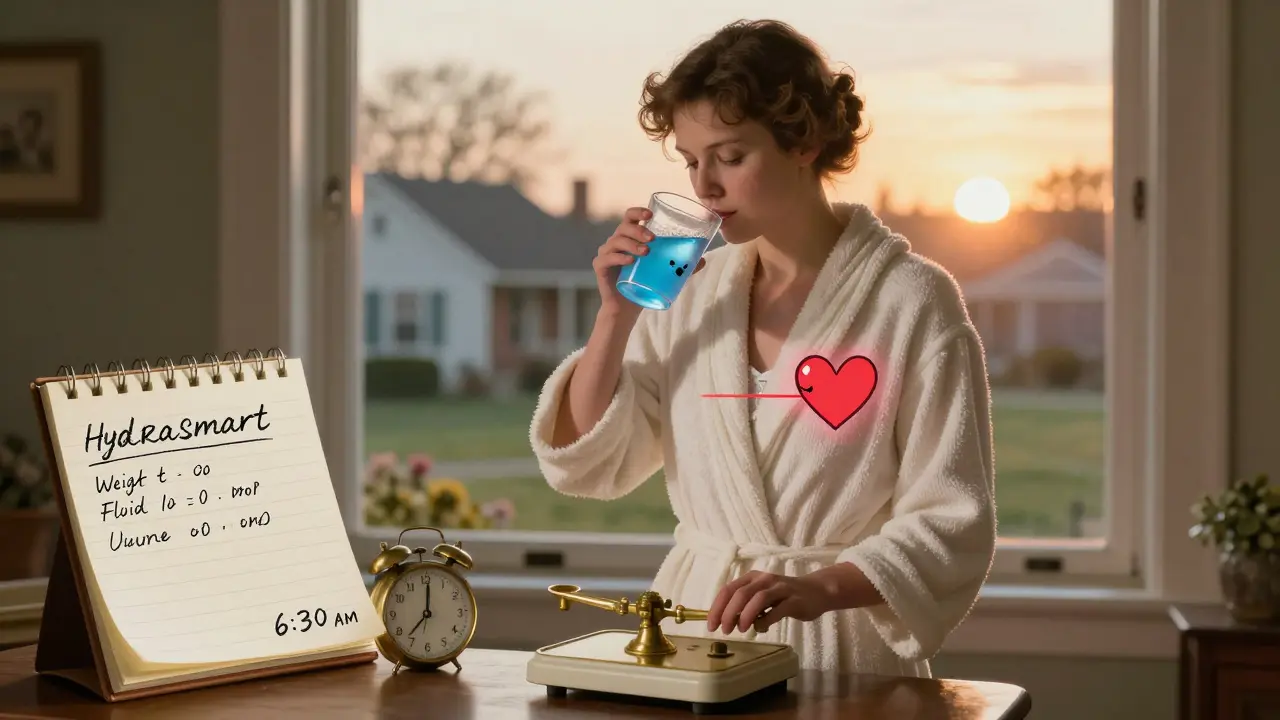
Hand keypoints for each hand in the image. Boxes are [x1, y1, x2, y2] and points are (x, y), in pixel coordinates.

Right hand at [592, 206, 705, 315]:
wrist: (627, 307)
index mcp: (630, 238)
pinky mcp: (600, 267)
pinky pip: (607, 258)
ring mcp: (606, 253)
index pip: (630, 217)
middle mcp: (616, 242)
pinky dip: (619, 258)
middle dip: (639, 230)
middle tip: (653, 239)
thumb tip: (703, 260)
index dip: (638, 212)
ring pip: (616, 241)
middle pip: (624, 227)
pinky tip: (630, 262)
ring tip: (646, 252)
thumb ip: (681, 266)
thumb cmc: (644, 285)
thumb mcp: (663, 273)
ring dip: (631, 244)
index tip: (650, 214)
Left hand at [706, 571, 832, 634]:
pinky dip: (765, 620)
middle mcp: (765, 580)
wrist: (817, 591)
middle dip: (728, 613)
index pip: (729, 589)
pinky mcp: (794, 601)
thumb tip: (729, 621)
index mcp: (753, 578)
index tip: (711, 624)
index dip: (717, 607)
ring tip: (740, 630)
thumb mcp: (762, 597)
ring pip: (757, 599)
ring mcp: (780, 589)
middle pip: (740, 594)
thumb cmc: (785, 596)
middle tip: (724, 630)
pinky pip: (776, 610)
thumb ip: (746, 606)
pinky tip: (760, 628)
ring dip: (745, 615)